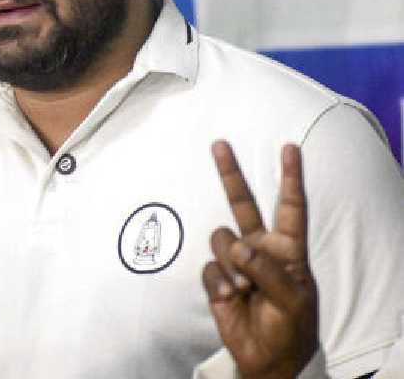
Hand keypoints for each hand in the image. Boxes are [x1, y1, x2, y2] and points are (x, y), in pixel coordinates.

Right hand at [202, 141, 318, 378]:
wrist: (268, 359)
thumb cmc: (292, 328)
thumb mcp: (293, 300)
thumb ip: (268, 269)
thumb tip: (240, 246)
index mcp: (288, 249)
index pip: (290, 207)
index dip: (290, 177)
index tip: (289, 148)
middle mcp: (260, 248)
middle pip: (242, 204)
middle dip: (230, 174)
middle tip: (219, 144)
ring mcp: (236, 263)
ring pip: (220, 239)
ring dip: (230, 264)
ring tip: (244, 289)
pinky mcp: (216, 279)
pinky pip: (208, 268)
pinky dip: (218, 283)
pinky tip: (231, 299)